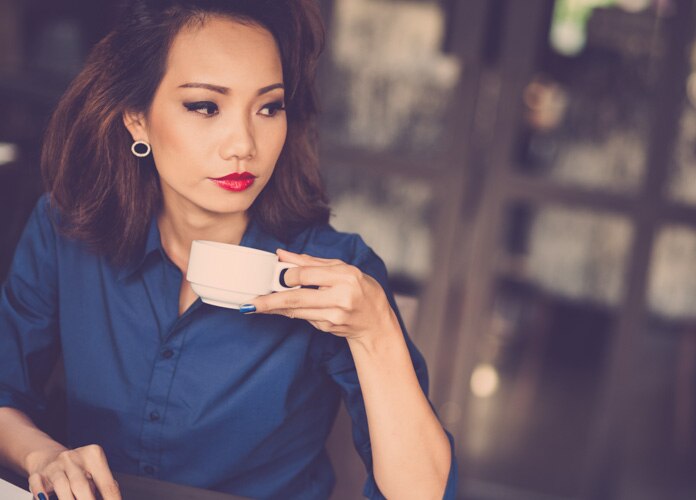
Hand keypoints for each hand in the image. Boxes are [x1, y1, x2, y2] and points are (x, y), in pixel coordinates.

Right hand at [26, 444, 120, 499]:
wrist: (49, 456)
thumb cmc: (78, 469)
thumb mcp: (94, 471)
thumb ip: (103, 485)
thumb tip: (112, 498)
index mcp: (93, 456)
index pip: (106, 483)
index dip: (111, 499)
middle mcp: (74, 458)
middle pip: (81, 485)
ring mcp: (55, 466)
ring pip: (62, 486)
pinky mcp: (38, 474)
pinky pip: (38, 485)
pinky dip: (41, 494)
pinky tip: (44, 499)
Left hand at [248, 249, 400, 344]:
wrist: (376, 321)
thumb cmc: (361, 289)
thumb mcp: (341, 269)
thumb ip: (310, 262)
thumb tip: (281, 254)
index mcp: (345, 277)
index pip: (306, 275)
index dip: (287, 276)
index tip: (275, 275)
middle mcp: (341, 297)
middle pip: (297, 297)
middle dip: (270, 301)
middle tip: (250, 303)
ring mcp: (335, 316)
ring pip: (297, 311)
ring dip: (275, 308)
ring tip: (256, 305)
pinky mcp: (329, 328)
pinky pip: (304, 318)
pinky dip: (290, 312)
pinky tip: (281, 309)